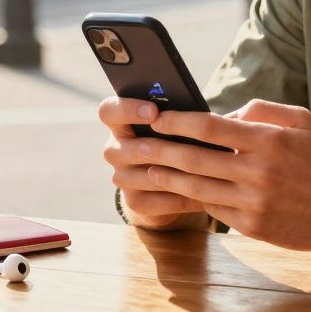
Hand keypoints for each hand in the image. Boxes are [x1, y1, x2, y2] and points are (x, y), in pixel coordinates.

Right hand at [98, 96, 205, 228]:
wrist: (172, 175)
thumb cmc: (175, 136)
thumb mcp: (172, 123)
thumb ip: (174, 114)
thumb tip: (193, 111)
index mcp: (120, 122)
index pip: (108, 111)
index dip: (127, 110)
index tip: (154, 111)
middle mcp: (115, 150)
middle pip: (119, 150)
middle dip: (150, 148)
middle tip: (177, 146)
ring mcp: (122, 177)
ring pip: (142, 177)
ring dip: (171, 175)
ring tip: (201, 172)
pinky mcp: (134, 201)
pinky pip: (154, 201)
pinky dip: (179, 197)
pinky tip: (202, 194)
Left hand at [140, 99, 310, 249]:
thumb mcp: (300, 120)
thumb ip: (260, 110)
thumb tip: (223, 114)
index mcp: (268, 140)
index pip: (210, 127)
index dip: (177, 121)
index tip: (156, 116)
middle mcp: (258, 171)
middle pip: (195, 158)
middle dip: (159, 149)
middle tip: (134, 144)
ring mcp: (254, 202)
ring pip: (197, 186)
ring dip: (165, 176)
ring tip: (143, 168)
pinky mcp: (253, 226)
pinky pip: (213, 208)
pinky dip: (191, 197)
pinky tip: (174, 189)